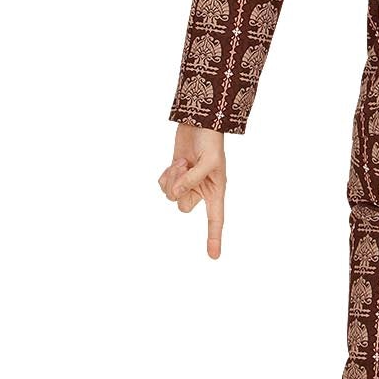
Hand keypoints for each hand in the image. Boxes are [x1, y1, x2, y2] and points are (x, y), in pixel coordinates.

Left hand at [159, 124, 227, 259]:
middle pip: (183, 206)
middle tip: (187, 170)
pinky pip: (163, 185)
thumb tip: (175, 194)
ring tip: (183, 162)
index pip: (216, 219)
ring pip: (170, 195)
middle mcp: (201, 190)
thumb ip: (192, 180)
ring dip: (173, 178)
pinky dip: (166, 175)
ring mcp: (186, 183)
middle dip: (180, 189)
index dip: (214, 238)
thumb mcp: (209, 161)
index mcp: (216, 190)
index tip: (214, 256)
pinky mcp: (175, 174)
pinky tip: (176, 162)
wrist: (200, 122)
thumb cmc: (212, 141)